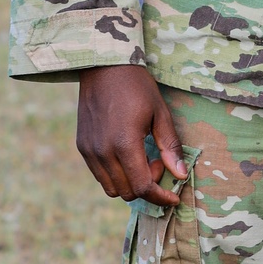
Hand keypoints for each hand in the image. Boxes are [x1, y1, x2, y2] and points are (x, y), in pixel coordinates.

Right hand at [76, 67, 187, 206]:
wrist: (103, 66)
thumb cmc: (136, 86)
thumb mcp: (160, 113)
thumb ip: (170, 147)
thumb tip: (180, 175)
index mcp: (124, 144)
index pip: (142, 187)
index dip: (160, 197)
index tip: (173, 197)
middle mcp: (103, 152)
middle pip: (127, 192)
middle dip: (147, 186)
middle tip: (157, 163)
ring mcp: (89, 150)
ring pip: (111, 188)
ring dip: (130, 183)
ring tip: (141, 159)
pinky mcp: (82, 146)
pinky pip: (99, 175)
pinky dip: (115, 175)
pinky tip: (126, 155)